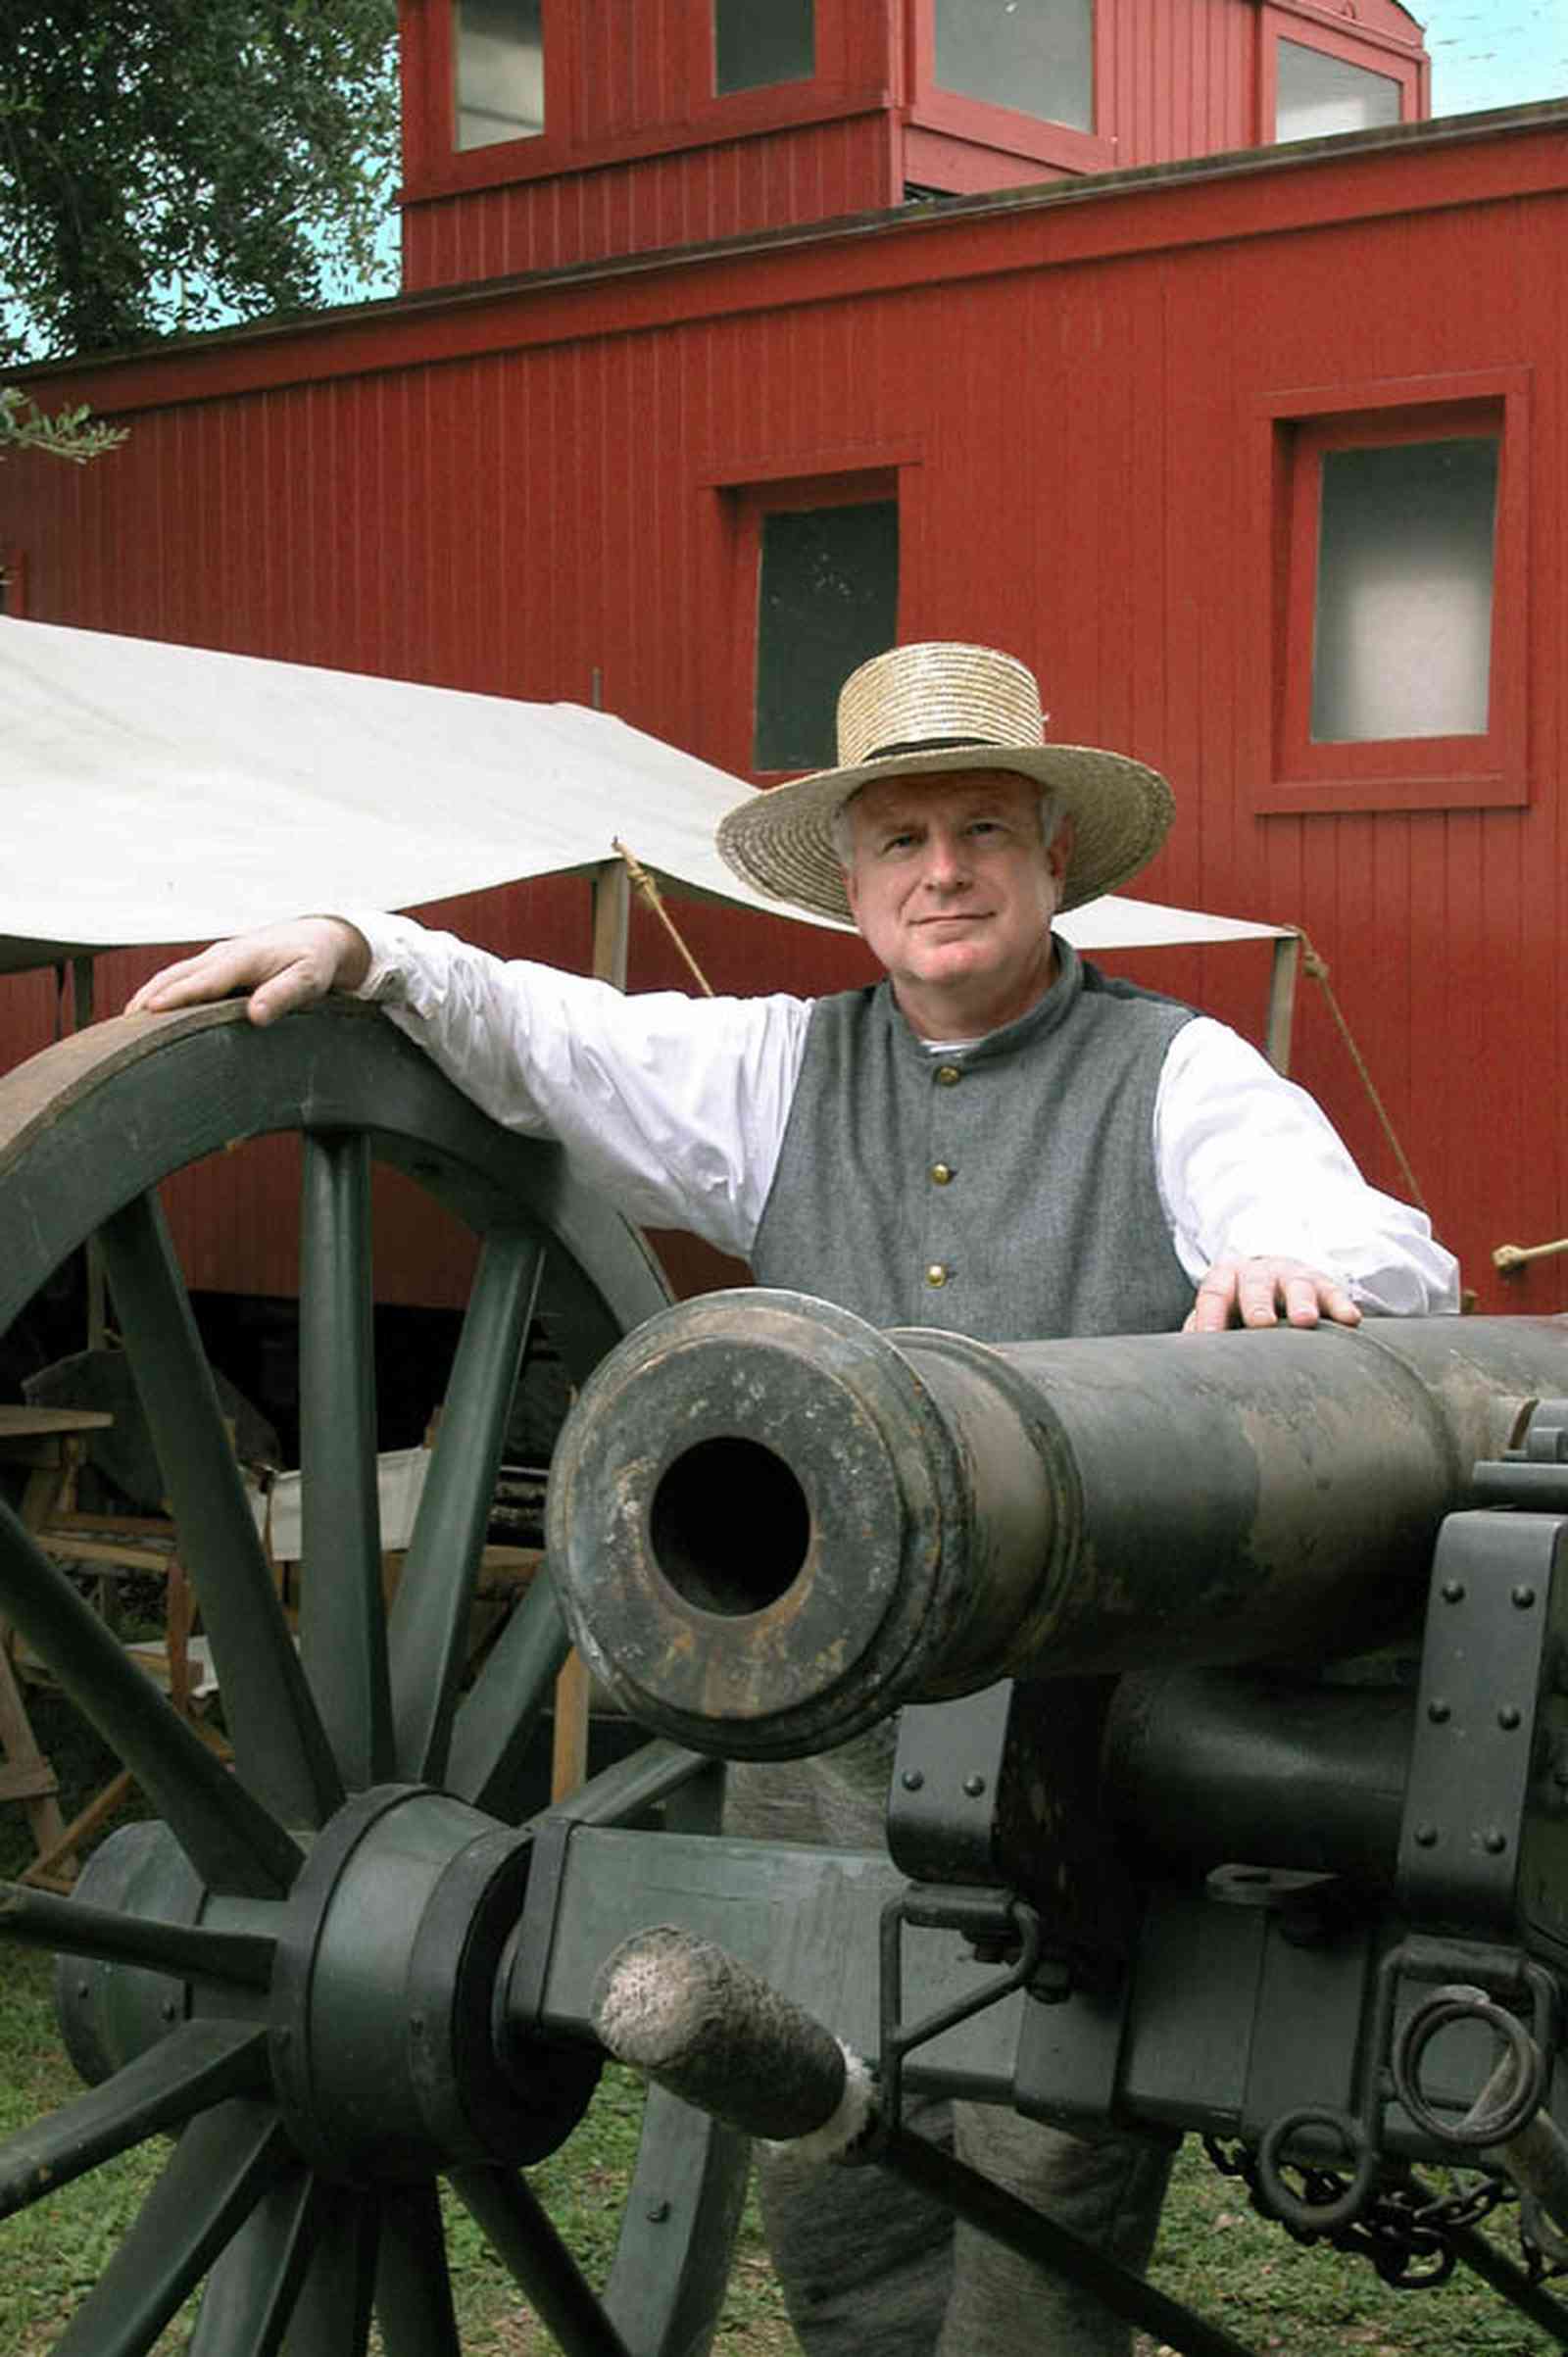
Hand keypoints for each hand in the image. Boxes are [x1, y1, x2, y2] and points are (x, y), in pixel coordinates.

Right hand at [125, 917, 370, 1027]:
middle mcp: (222, 956)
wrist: (319, 938)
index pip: (203, 982)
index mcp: (242, 958)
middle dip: (148, 998)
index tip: (148, 1012)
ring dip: (148, 995)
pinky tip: (149, 1011)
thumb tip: (255, 1016)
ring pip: (173, 975)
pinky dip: (161, 992)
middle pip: (176, 977)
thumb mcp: (309, 980)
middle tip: (120, 1028)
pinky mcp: (216, 965)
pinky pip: (182, 978)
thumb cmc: (315, 962)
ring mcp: (216, 958)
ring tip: (124, 1025)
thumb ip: (283, 996)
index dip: (175, 997)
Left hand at [1183, 1256, 1361, 1333]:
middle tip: (1260, 1322)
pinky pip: (1333, 1292)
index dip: (1211, 1314)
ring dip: (1301, 1302)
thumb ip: (1204, 1334)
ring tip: (1305, 1321)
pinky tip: (1349, 1320)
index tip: (1211, 1338)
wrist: (1273, 1277)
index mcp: (1225, 1279)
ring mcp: (1292, 1276)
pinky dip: (1340, 1306)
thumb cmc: (1238, 1310)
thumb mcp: (1220, 1315)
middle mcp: (1258, 1272)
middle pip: (1255, 1285)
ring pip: (1297, 1285)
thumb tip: (1185, 1368)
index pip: (1214, 1293)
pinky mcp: (1323, 1284)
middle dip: (1257, 1303)